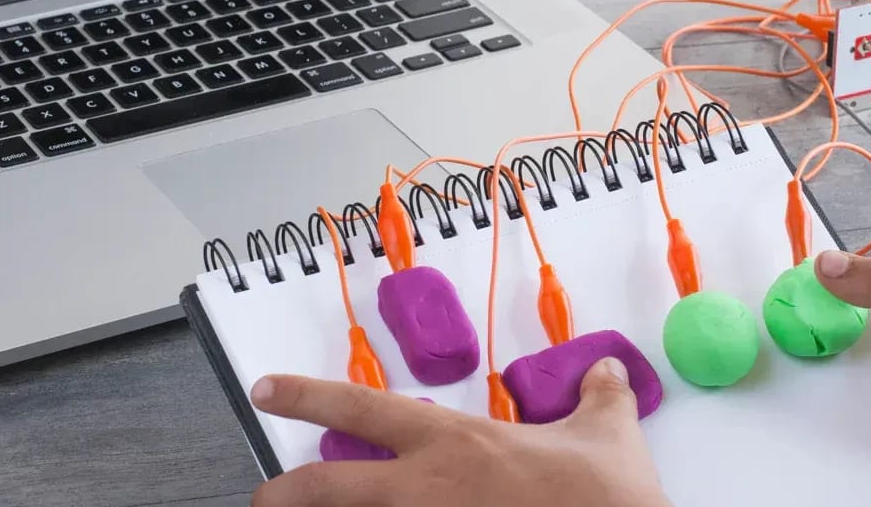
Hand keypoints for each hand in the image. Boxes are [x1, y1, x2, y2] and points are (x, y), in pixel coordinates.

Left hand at [250, 358, 671, 506]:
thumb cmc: (605, 497)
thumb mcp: (607, 435)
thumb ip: (598, 400)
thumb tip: (607, 375)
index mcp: (453, 442)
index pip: (360, 407)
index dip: (305, 395)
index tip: (266, 390)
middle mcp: (426, 488)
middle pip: (327, 487)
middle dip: (283, 492)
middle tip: (263, 495)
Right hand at [815, 249, 870, 506]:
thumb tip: (827, 263)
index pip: (861, 271)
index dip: (826, 280)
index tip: (790, 296)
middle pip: (855, 314)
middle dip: (827, 326)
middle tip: (795, 341)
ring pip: (862, 355)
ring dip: (842, 368)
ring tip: (817, 378)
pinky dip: (857, 395)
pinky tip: (846, 405)